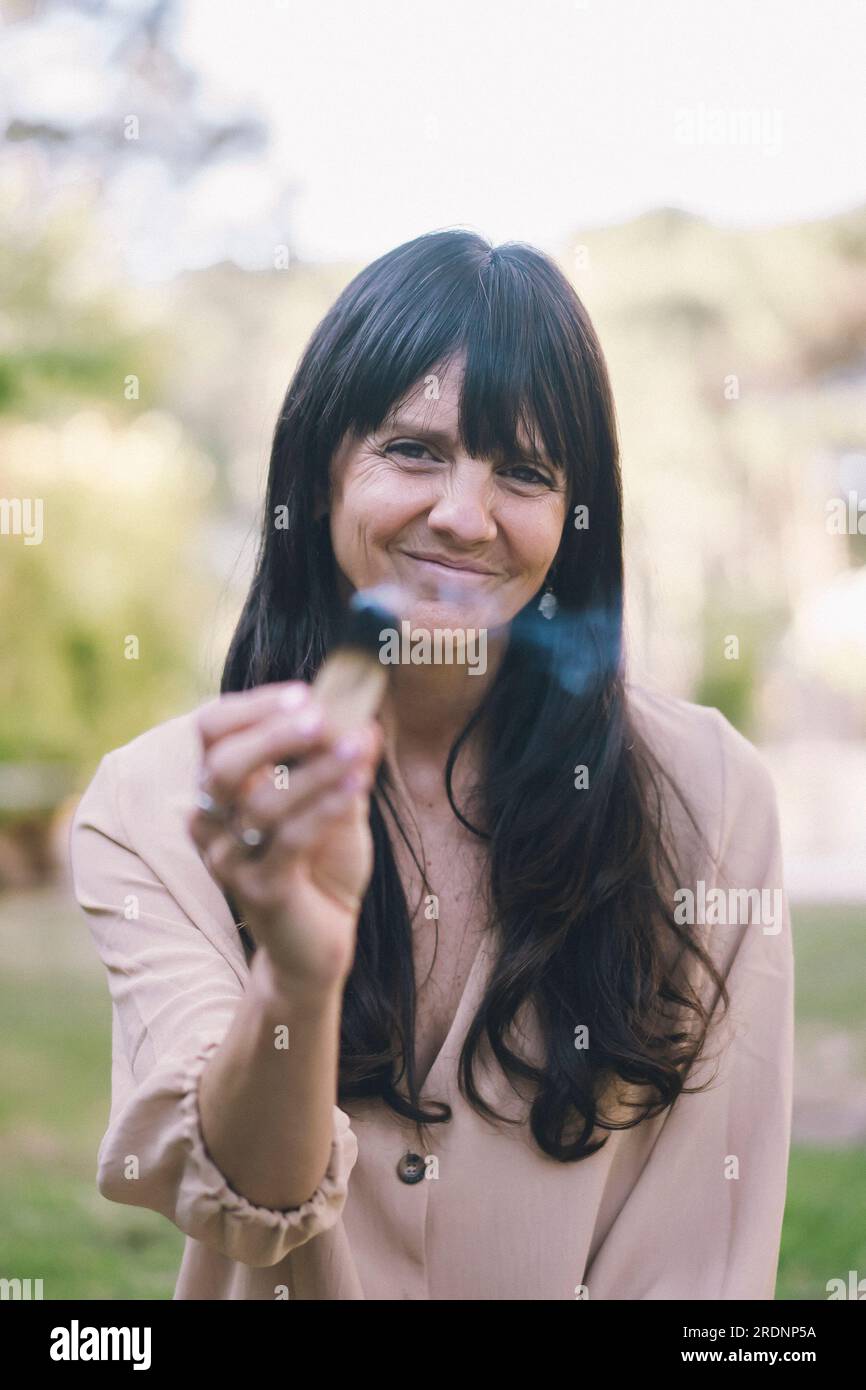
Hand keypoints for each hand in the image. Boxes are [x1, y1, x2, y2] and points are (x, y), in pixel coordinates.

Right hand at [187, 681, 383, 991]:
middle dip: (272, 734)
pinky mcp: (259, 892)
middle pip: (221, 765)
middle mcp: (211, 824)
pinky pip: (288, 840)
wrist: (319, 942)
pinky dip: (324, 806)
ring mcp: (229, 861)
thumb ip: (341, 762)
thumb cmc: (321, 865)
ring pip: (261, 803)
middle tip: (318, 714)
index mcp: (220, 791)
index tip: (305, 694)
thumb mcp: (335, 802)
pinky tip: (358, 783)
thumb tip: (364, 715)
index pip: (211, 732)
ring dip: (314, 769)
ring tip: (357, 747)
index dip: (253, 708)